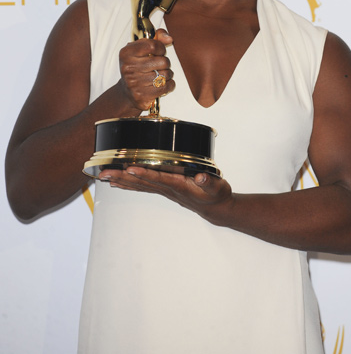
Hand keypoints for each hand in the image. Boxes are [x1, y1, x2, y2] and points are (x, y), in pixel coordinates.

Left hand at [99, 166, 232, 220]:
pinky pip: (144, 187)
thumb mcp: (217, 187)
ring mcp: (165, 190)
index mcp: (180, 186)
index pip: (159, 178)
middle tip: (105, 174)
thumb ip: (209, 182)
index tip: (130, 168)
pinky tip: (119, 182)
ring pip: (140, 185)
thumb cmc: (216, 195)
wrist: (216, 208)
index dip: (144, 174)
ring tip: (105, 177)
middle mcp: (169, 189)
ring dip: (122, 180)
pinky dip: (130, 184)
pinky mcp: (165, 189)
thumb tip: (200, 178)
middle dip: (123, 177)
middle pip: (142, 182)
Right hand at [118, 29, 174, 110]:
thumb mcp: (141, 49)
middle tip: (159, 65)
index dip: (161, 48)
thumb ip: (156, 38)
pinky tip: (162, 83)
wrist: (127, 91)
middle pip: (163, 61)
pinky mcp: (141, 95)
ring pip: (165, 75)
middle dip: (165, 63)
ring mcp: (134, 83)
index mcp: (126, 53)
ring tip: (160, 74)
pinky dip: (169, 85)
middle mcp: (128, 68)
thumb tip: (169, 38)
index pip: (153, 45)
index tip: (160, 52)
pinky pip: (165, 87)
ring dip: (167, 74)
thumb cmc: (136, 67)